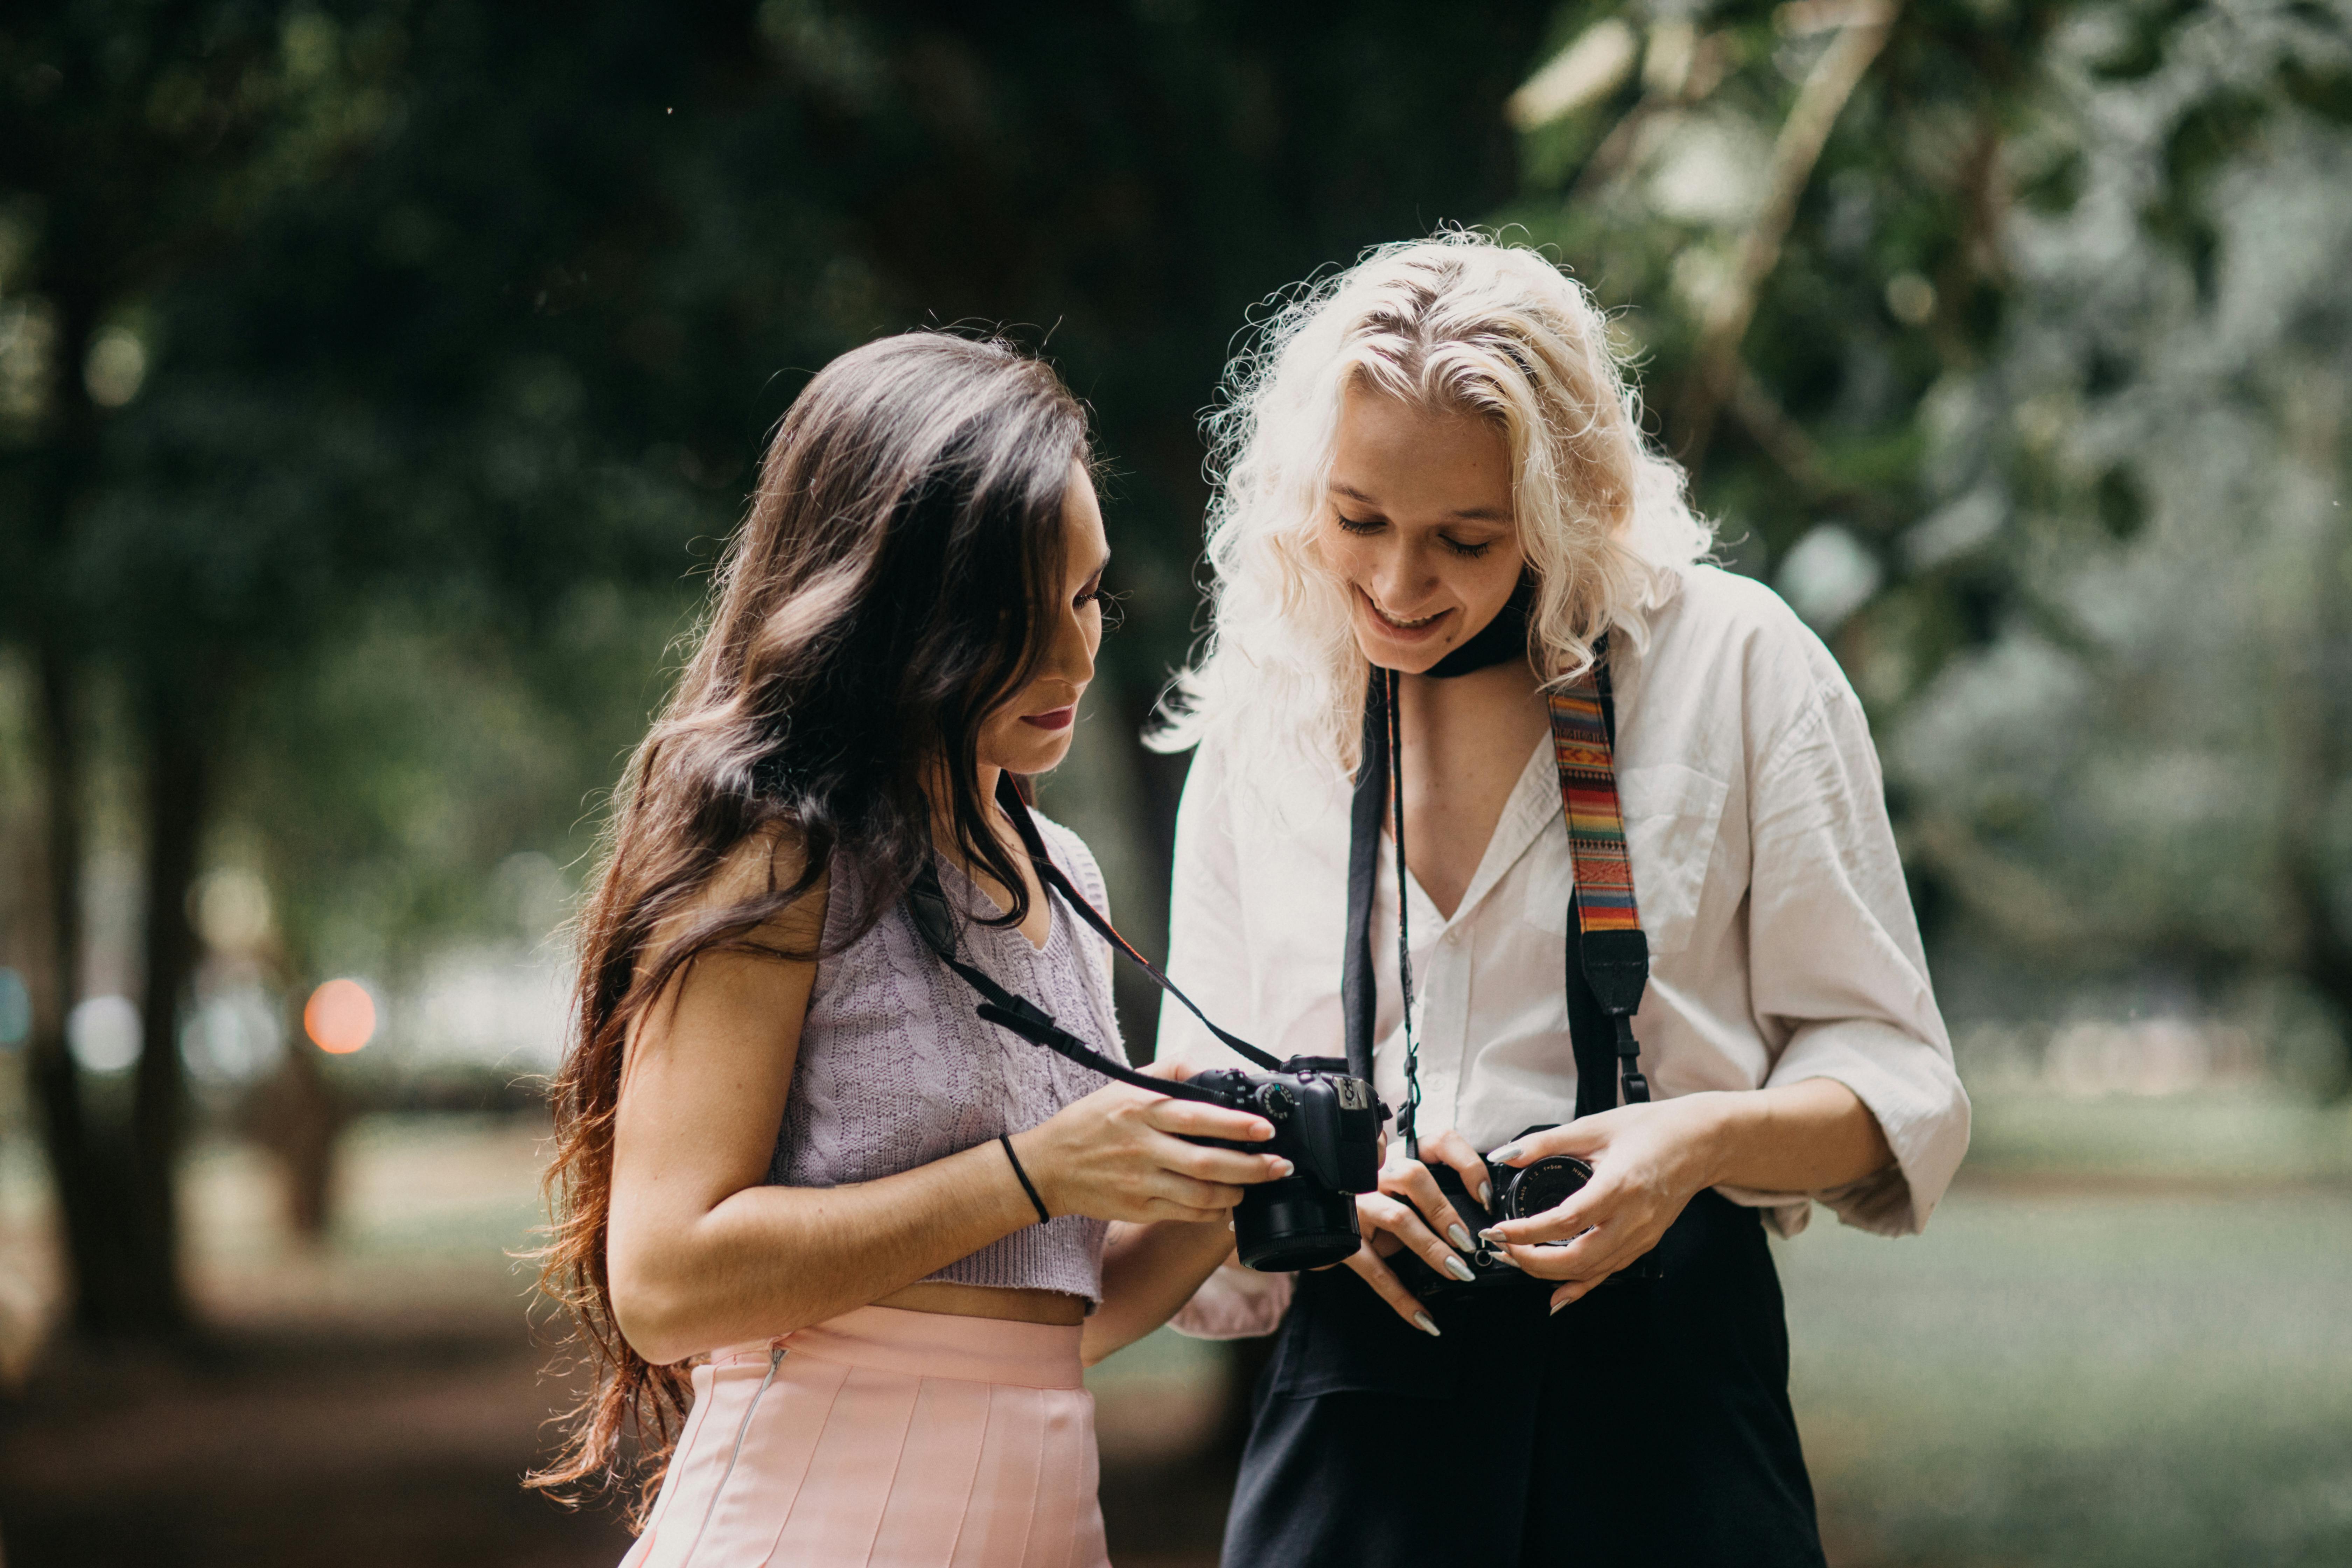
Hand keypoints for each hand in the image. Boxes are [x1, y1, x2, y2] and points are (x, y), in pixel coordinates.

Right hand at [1011, 1060, 1288, 1225]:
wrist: (1047, 1166)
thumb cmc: (1090, 1122)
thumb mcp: (1123, 1085)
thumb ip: (1167, 1072)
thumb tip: (1207, 1067)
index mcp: (1142, 1112)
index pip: (1197, 1117)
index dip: (1236, 1125)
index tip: (1264, 1129)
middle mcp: (1143, 1148)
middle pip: (1208, 1163)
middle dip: (1251, 1167)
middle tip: (1278, 1165)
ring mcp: (1141, 1183)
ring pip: (1201, 1195)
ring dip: (1237, 1193)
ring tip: (1254, 1186)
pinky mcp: (1139, 1209)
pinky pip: (1187, 1214)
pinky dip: (1213, 1213)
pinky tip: (1227, 1205)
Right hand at [1329, 1127, 1491, 1337]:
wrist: (1317, 1224)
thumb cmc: (1375, 1208)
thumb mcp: (1403, 1195)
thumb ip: (1435, 1197)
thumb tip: (1482, 1217)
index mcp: (1399, 1159)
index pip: (1439, 1142)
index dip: (1467, 1165)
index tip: (1486, 1197)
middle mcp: (1375, 1176)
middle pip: (1414, 1176)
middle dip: (1445, 1210)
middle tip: (1467, 1242)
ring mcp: (1358, 1206)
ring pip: (1398, 1218)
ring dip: (1431, 1247)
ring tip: (1457, 1272)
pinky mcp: (1346, 1241)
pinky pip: (1376, 1271)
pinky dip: (1402, 1298)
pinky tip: (1425, 1319)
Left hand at [1477, 1096, 1726, 1310]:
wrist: (1701, 1142)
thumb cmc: (1652, 1129)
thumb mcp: (1594, 1126)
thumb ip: (1546, 1142)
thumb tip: (1505, 1155)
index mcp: (1619, 1185)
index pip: (1567, 1221)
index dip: (1527, 1232)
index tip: (1498, 1231)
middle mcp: (1633, 1218)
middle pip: (1578, 1258)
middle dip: (1532, 1261)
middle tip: (1502, 1248)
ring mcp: (1642, 1235)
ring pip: (1592, 1270)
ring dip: (1549, 1273)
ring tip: (1516, 1260)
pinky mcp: (1646, 1242)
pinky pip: (1609, 1271)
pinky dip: (1581, 1285)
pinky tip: (1558, 1295)